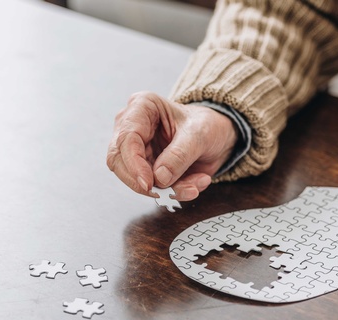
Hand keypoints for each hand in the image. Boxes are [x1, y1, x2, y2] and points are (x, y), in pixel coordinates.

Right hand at [106, 92, 237, 200]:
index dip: (134, 164)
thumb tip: (159, 177)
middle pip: (119, 161)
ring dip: (166, 190)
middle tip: (166, 193)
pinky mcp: (146, 168)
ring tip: (194, 186)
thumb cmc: (207, 124)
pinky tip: (195, 184)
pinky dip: (174, 191)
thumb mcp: (199, 134)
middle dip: (143, 182)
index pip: (126, 138)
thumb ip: (180, 155)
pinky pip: (153, 187)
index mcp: (142, 107)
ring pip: (135, 179)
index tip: (149, 183)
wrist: (218, 135)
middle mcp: (133, 127)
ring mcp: (137, 149)